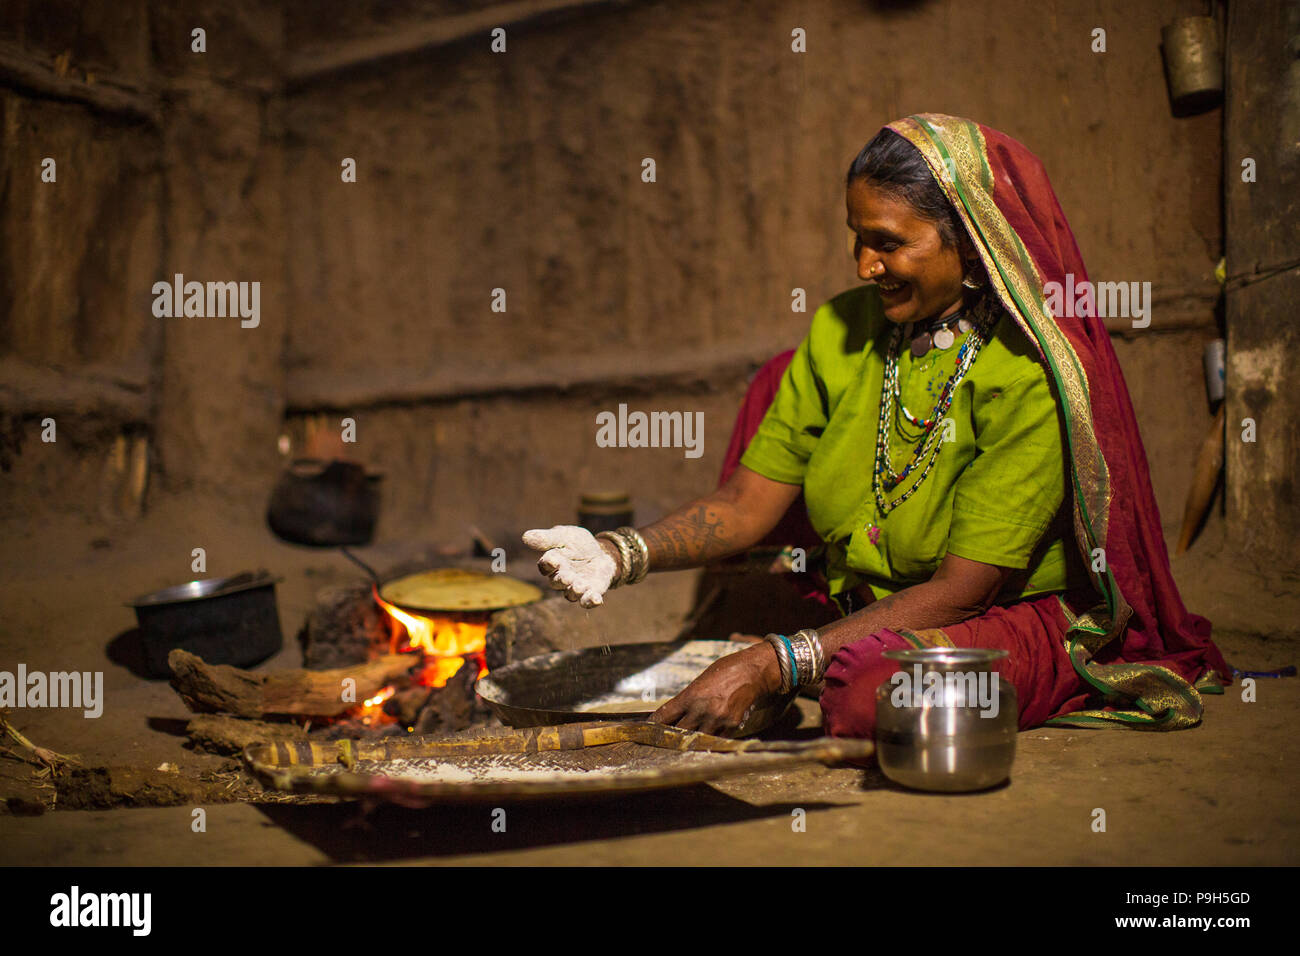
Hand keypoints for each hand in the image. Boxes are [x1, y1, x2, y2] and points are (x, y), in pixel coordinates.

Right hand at [522, 525, 619, 607]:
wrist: (599, 552)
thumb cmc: (576, 543)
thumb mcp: (563, 535)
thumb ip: (547, 538)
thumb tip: (525, 536)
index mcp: (552, 563)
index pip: (545, 565)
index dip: (548, 564)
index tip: (553, 560)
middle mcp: (561, 578)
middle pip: (556, 582)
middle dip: (561, 580)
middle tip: (567, 577)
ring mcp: (575, 587)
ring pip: (570, 594)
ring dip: (575, 591)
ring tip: (579, 587)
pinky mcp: (590, 592)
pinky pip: (588, 600)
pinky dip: (591, 601)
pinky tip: (597, 600)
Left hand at [651, 641, 783, 736]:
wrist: (753, 671)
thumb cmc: (726, 670)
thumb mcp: (701, 680)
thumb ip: (690, 697)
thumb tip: (678, 711)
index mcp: (691, 695)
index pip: (665, 715)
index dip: (654, 724)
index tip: (648, 728)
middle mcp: (701, 710)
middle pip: (678, 732)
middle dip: (670, 735)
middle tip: (664, 738)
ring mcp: (717, 720)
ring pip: (697, 739)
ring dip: (691, 740)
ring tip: (685, 741)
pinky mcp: (731, 725)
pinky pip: (715, 738)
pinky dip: (710, 738)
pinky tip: (706, 736)